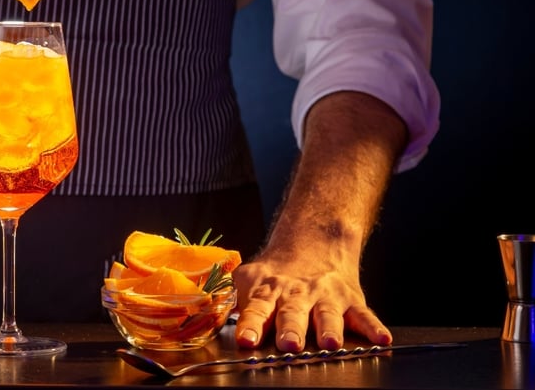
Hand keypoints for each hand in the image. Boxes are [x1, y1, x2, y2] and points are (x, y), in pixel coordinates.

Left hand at [232, 240, 393, 351]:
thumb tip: (205, 317)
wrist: (314, 242)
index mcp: (268, 292)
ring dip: (329, 329)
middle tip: (288, 344)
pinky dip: (374, 328)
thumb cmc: (277, 273)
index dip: (250, 325)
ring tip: (329, 343)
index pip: (256, 310)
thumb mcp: (249, 280)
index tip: (246, 340)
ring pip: (328, 315)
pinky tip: (381, 340)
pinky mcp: (351, 300)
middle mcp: (297, 295)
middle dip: (290, 330)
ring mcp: (325, 297)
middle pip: (293, 313)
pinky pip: (365, 316)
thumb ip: (232, 301)